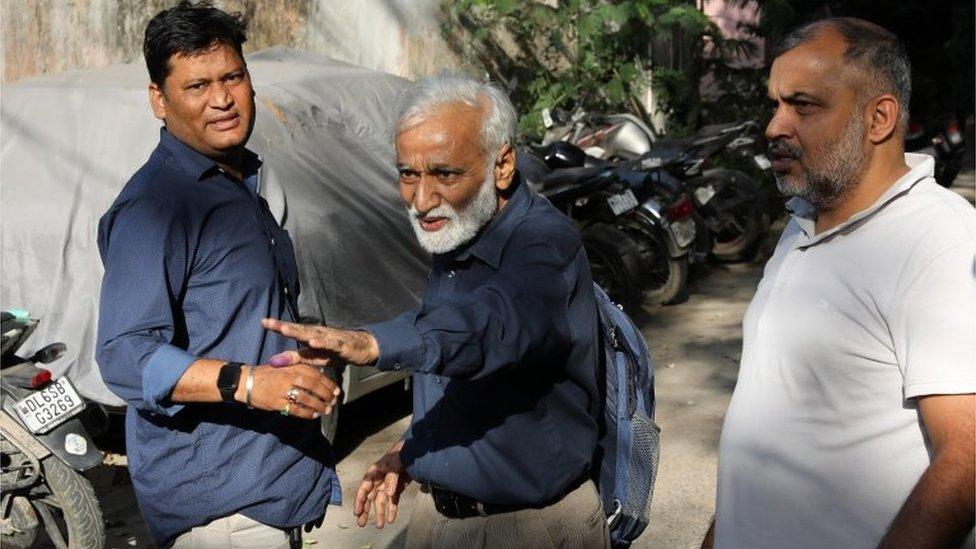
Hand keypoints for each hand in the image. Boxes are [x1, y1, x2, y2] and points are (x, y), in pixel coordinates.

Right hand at [239, 363, 340, 418]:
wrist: (246, 381)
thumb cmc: (267, 373)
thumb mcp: (284, 366)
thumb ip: (300, 369)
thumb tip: (319, 375)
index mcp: (293, 367)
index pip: (316, 375)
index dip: (328, 384)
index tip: (336, 391)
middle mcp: (289, 377)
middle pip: (314, 387)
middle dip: (326, 395)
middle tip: (333, 402)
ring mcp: (283, 390)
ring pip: (307, 399)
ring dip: (319, 406)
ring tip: (326, 410)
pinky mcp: (277, 402)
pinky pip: (295, 409)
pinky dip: (306, 413)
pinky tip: (313, 415)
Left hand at [262, 318, 379, 365]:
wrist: (363, 348)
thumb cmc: (335, 352)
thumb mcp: (313, 358)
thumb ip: (294, 358)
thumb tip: (272, 361)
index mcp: (310, 336)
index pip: (292, 331)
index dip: (278, 326)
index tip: (263, 321)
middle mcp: (318, 334)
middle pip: (299, 330)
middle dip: (284, 326)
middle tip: (269, 323)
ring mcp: (330, 338)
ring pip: (313, 334)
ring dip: (299, 332)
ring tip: (285, 329)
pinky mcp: (342, 345)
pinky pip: (331, 344)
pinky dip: (322, 342)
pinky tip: (314, 342)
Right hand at [354, 440, 410, 528]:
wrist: (414, 451)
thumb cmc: (400, 453)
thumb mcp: (395, 463)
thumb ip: (391, 478)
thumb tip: (389, 494)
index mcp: (374, 473)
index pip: (363, 488)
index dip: (359, 501)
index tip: (357, 512)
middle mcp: (378, 481)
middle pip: (370, 498)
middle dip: (365, 511)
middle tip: (361, 524)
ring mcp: (388, 486)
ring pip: (381, 502)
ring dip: (380, 513)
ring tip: (379, 526)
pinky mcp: (397, 489)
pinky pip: (393, 501)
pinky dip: (392, 510)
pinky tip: (391, 519)